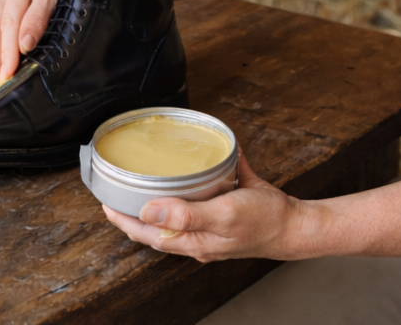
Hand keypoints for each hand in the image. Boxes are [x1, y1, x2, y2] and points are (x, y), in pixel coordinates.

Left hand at [102, 151, 311, 261]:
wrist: (294, 223)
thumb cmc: (262, 222)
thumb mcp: (223, 215)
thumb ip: (186, 215)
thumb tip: (147, 212)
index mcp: (193, 240)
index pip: (148, 232)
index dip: (124, 220)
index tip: (105, 203)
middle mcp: (198, 233)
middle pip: (159, 224)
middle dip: (136, 210)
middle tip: (119, 189)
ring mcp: (211, 222)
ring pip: (178, 210)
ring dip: (161, 198)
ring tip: (145, 180)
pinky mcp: (226, 205)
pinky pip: (205, 192)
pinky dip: (197, 177)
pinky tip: (198, 160)